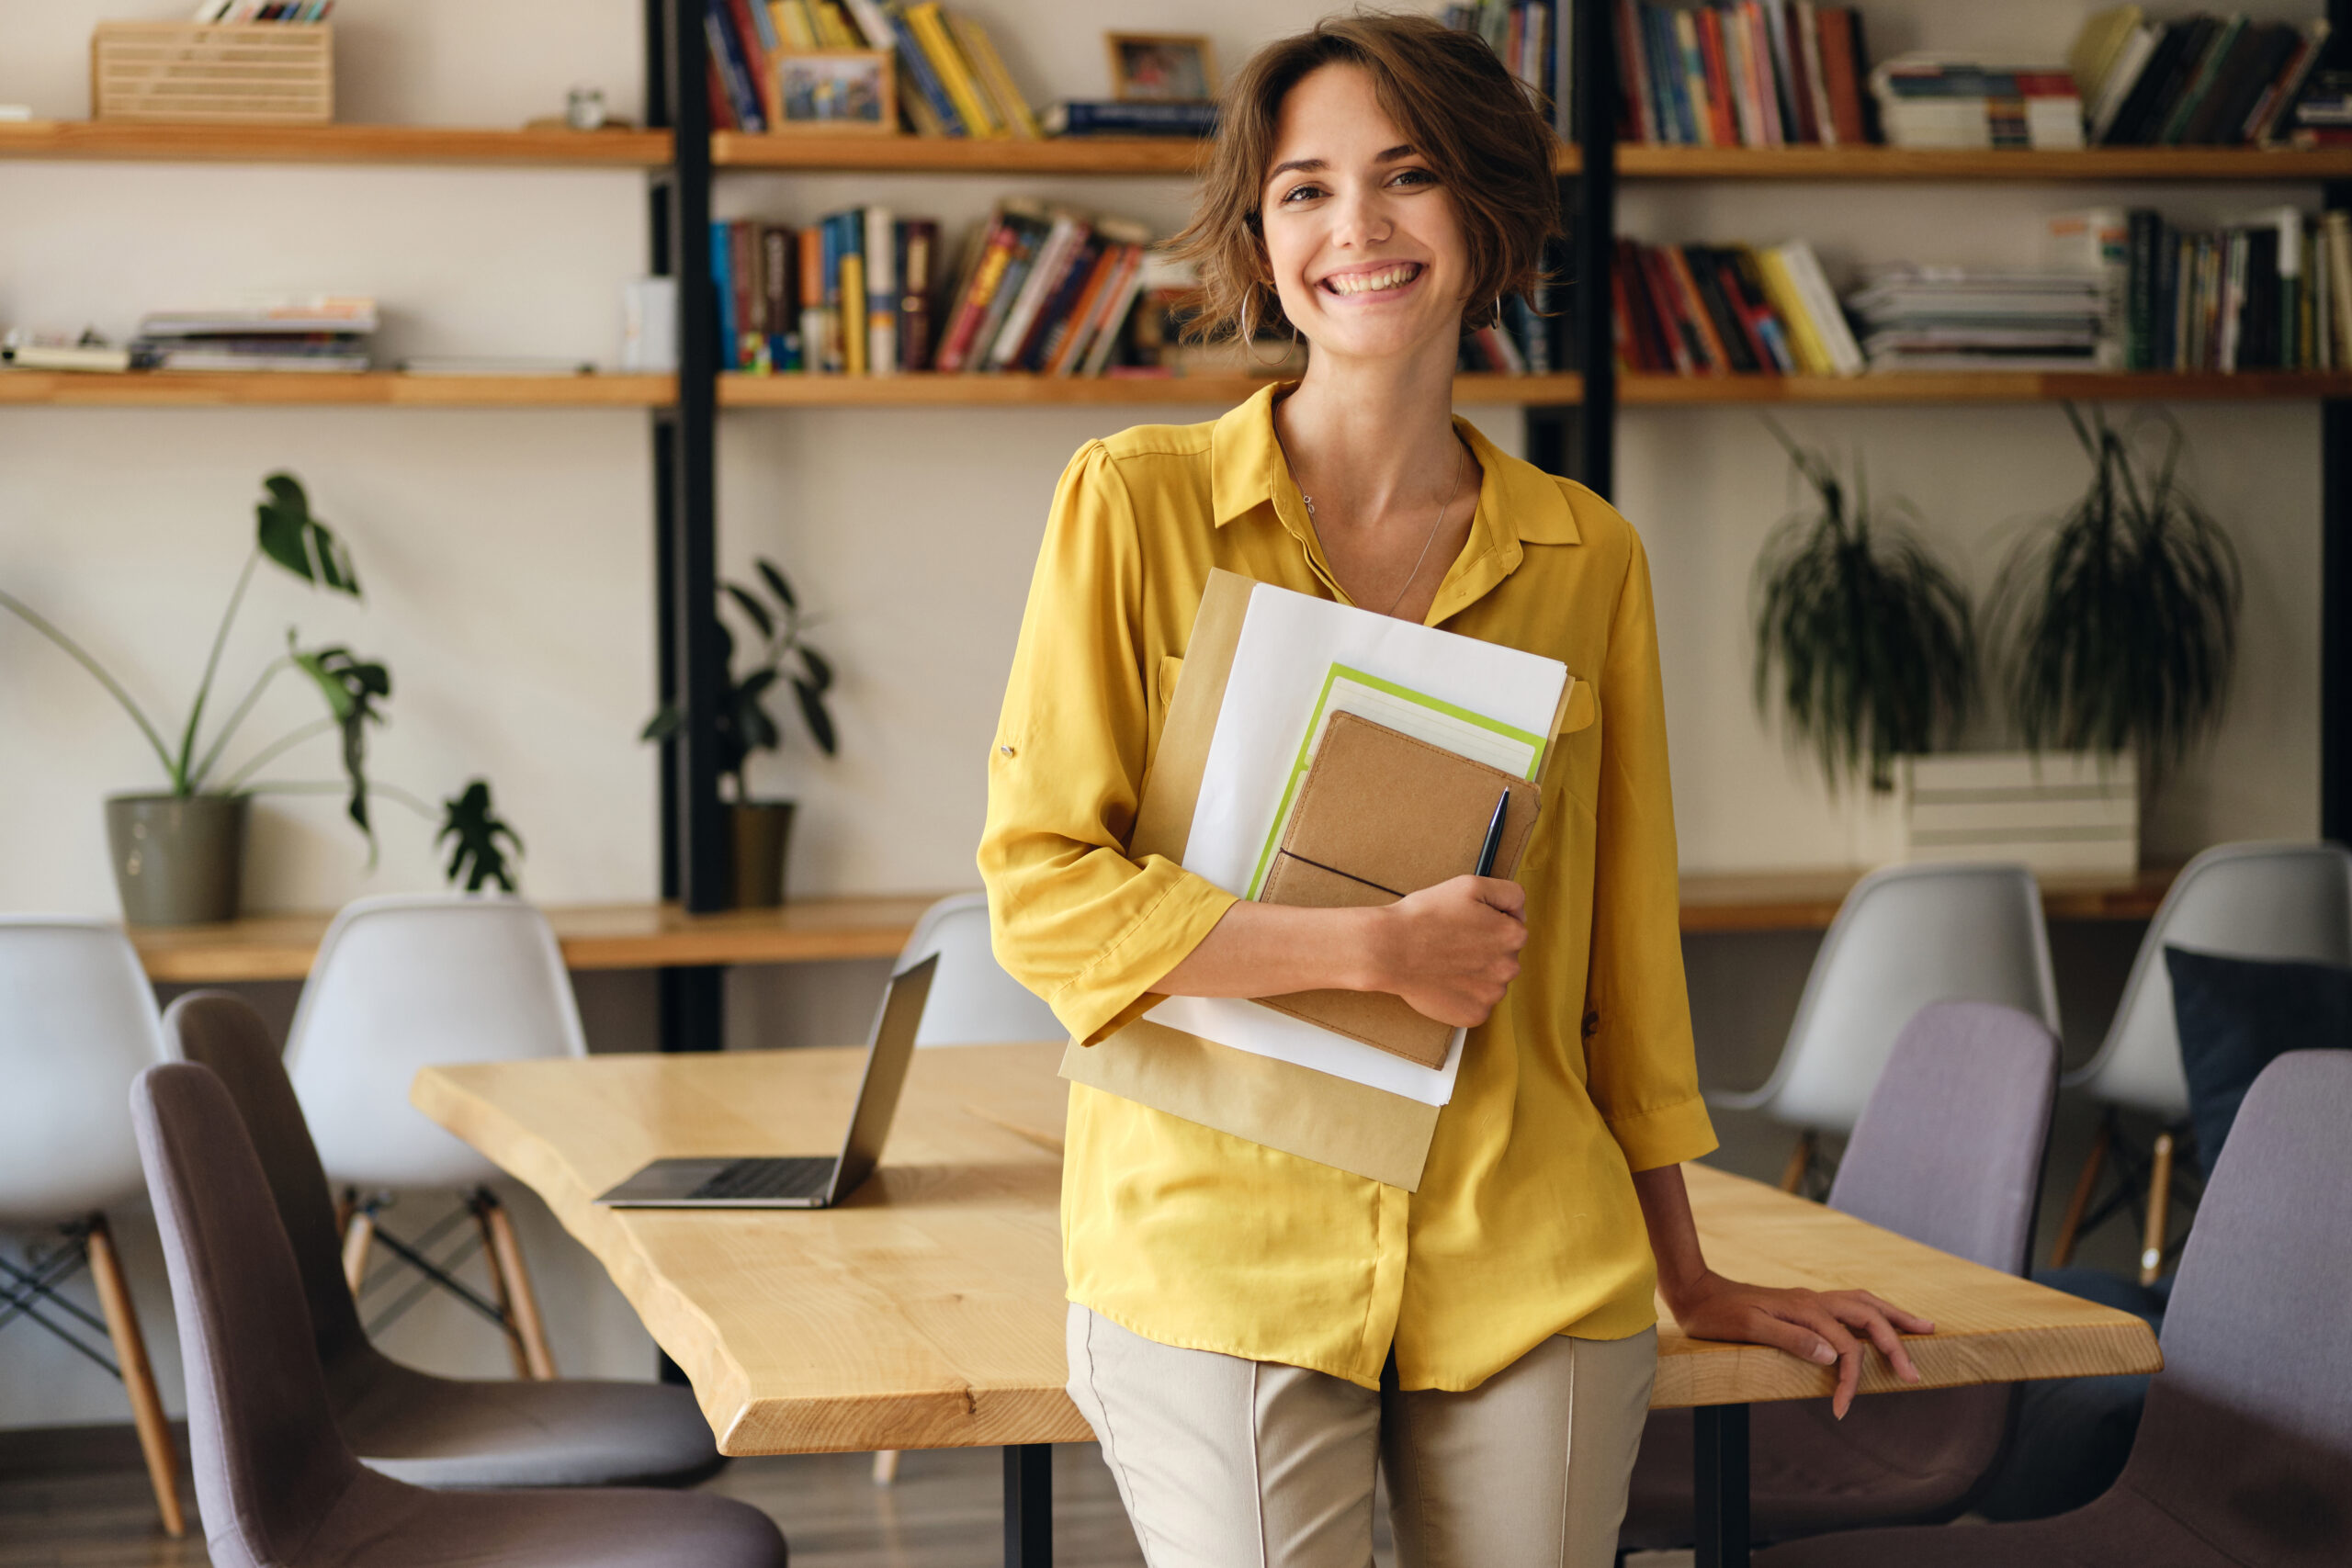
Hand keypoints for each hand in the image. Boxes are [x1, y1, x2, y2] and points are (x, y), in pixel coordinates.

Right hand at [1369, 875, 1527, 1026]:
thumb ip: (1509, 893)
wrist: (1390, 949)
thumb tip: (1520, 913)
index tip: (1465, 925)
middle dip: (1483, 950)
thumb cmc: (1426, 916)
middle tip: (1452, 943)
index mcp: (1513, 935)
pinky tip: (1443, 981)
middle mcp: (1509, 968)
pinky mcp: (1474, 1015)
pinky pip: (1475, 1004)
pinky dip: (1462, 996)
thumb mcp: (1471, 884)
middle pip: (1503, 957)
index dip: (1487, 924)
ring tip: (1445, 962)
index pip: (1512, 928)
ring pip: (1490, 981)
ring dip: (1474, 974)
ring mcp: (1492, 995)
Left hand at [1668, 1270, 1935, 1418]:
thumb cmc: (1717, 1316)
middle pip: (1868, 1317)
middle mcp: (1813, 1301)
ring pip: (1864, 1303)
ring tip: (1923, 1328)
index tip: (1843, 1410)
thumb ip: (1792, 1340)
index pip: (1845, 1348)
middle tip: (1915, 1375)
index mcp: (1804, 1310)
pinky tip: (1879, 1319)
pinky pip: (1850, 1303)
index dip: (1851, 1380)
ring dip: (1893, 1317)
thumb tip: (1834, 1355)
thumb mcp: (1749, 1329)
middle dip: (1895, 1345)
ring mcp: (1810, 1299)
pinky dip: (1873, 1311)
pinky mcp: (1804, 1303)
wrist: (1694, 1292)